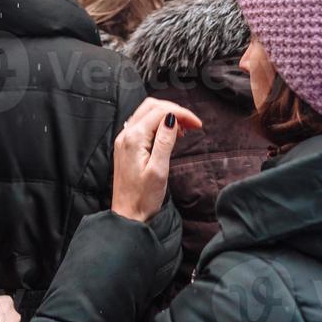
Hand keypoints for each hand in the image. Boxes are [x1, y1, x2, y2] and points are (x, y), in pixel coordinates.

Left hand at [111, 98, 202, 223]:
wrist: (127, 215)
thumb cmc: (143, 198)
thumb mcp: (159, 170)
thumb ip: (165, 141)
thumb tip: (172, 118)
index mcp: (134, 138)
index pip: (160, 112)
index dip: (182, 114)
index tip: (198, 124)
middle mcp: (126, 134)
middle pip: (151, 106)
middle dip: (174, 110)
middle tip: (192, 124)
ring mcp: (124, 140)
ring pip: (146, 113)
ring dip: (166, 115)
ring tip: (184, 129)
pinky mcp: (126, 146)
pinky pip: (142, 125)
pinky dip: (158, 124)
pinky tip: (169, 135)